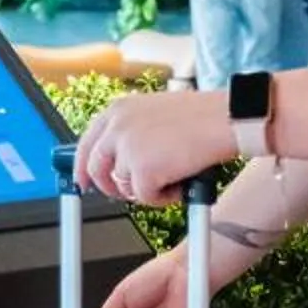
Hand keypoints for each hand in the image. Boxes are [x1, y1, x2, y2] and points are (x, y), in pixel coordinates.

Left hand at [73, 87, 230, 204]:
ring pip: (123, 186)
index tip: (83, 182)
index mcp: (117, 109)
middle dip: (110, 187)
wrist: (224, 120)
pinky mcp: (142, 171)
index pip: (87, 143)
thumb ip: (131, 131)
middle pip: (96, 169)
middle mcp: (116, 128)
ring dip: (146, 189)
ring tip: (172, 177)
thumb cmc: (201, 116)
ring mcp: (127, 150)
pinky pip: (144, 197)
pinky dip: (162, 197)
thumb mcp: (154, 112)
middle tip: (130, 192)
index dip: (83, 167)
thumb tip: (119, 160)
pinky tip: (179, 182)